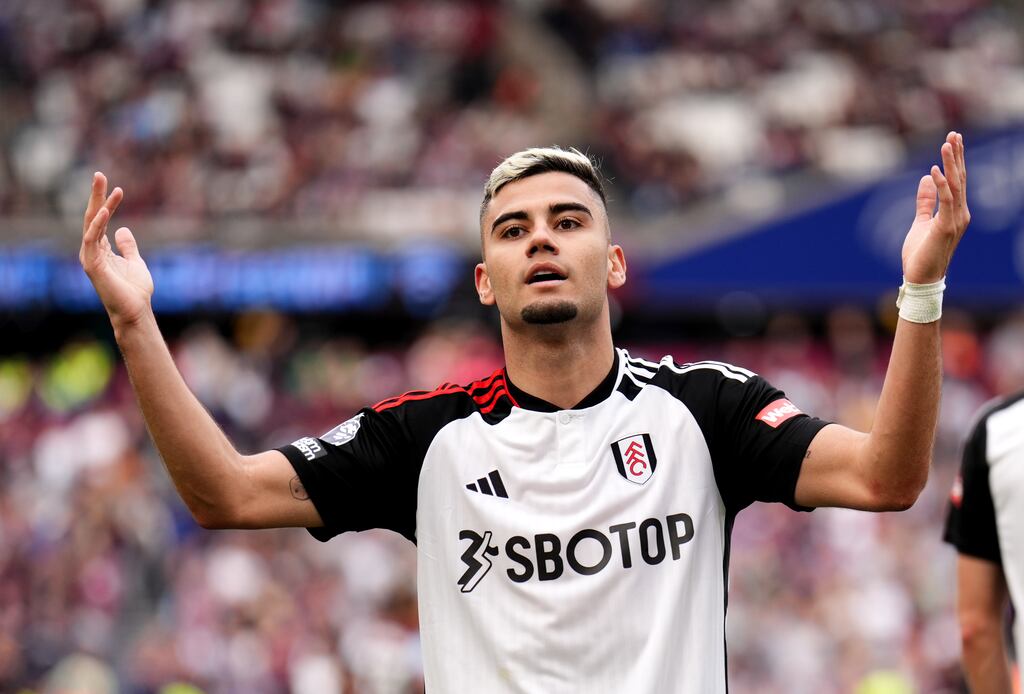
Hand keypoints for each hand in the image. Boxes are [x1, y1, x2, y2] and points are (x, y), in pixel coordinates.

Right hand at [79, 172, 153, 325]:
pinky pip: (92, 240)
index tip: (117, 187)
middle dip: (95, 195)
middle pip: (93, 217)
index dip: (108, 202)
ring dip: (97, 202)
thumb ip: (128, 246)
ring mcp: (90, 257)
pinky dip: (97, 224)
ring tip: (102, 183)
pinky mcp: (92, 265)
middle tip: (99, 174)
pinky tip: (105, 209)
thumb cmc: (134, 290)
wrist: (135, 311)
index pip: (102, 220)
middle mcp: (92, 250)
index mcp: (101, 248)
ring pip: (91, 224)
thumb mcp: (135, 262)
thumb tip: (122, 229)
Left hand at [901, 131, 970, 283]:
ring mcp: (955, 221)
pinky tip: (933, 170)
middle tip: (954, 133)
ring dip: (951, 164)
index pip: (957, 181)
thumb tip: (925, 179)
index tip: (952, 140)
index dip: (955, 160)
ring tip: (947, 143)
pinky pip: (945, 202)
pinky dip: (940, 185)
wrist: (921, 279)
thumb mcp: (920, 222)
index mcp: (955, 212)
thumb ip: (925, 201)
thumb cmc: (921, 254)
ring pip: (955, 186)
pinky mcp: (945, 228)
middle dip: (957, 156)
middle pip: (960, 179)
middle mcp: (960, 214)